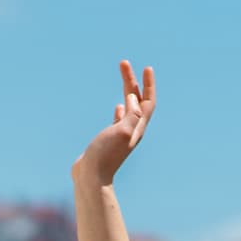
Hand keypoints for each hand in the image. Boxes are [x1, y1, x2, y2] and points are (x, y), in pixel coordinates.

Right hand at [72, 59, 155, 186]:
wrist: (91, 178)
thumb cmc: (105, 156)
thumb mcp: (121, 132)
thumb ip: (131, 115)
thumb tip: (133, 98)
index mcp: (136, 128)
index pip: (148, 102)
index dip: (148, 85)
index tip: (146, 68)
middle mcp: (131, 130)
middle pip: (136, 101)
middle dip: (132, 81)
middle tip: (123, 63)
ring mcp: (120, 135)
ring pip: (128, 109)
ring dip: (126, 92)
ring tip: (123, 78)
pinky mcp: (108, 140)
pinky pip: (119, 120)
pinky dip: (120, 110)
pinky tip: (117, 106)